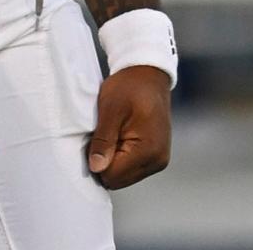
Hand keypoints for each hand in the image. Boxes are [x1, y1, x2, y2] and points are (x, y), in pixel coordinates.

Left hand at [87, 65, 170, 188]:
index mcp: (148, 151)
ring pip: (124, 175)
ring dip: (113, 158)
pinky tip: (119, 135)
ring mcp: (158, 160)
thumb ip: (104, 140)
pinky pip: (131, 167)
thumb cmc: (130, 86)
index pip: (112, 176)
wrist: (148, 74)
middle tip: (102, 134)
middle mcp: (157, 161)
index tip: (93, 139)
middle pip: (119, 180)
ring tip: (112, 133)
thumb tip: (96, 168)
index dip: (97, 160)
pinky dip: (121, 155)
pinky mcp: (156, 156)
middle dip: (105, 161)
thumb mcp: (111, 108)